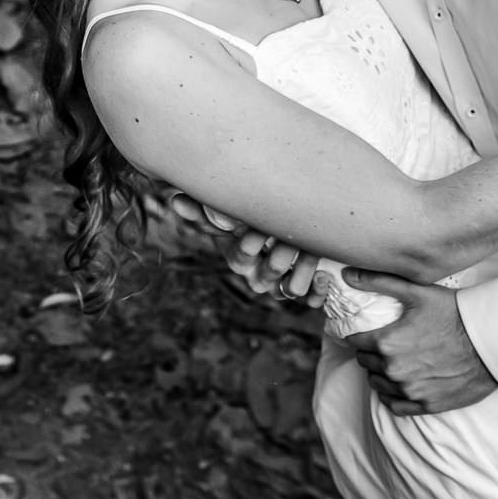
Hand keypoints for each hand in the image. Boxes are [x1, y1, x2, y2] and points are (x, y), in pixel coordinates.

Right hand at [163, 193, 322, 302]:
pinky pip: (312, 299)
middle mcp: (260, 275)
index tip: (260, 231)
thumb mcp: (231, 212)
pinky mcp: (307, 291)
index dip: (251, 247)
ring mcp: (283, 284)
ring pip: (291, 288)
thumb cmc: (255, 220)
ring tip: (313, 250)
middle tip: (290, 237)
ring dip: (303, 267)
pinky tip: (324, 276)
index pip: (242, 257)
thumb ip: (205, 208)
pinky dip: (318, 290)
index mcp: (241, 257)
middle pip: (270, 271)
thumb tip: (173, 199)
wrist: (293, 229)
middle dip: (281, 254)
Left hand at [335, 270, 497, 415]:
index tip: (363, 331)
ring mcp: (410, 390)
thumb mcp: (416, 291)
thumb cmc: (454, 313)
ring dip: (380, 373)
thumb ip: (378, 282)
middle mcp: (394, 370)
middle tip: (382, 344)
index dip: (358, 335)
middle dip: (370, 352)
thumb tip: (348, 274)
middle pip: (365, 363)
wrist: (490, 342)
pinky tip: (398, 385)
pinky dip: (392, 395)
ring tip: (391, 362)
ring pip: (378, 384)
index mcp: (387, 343)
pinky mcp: (427, 405)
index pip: (355, 342)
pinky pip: (395, 406)